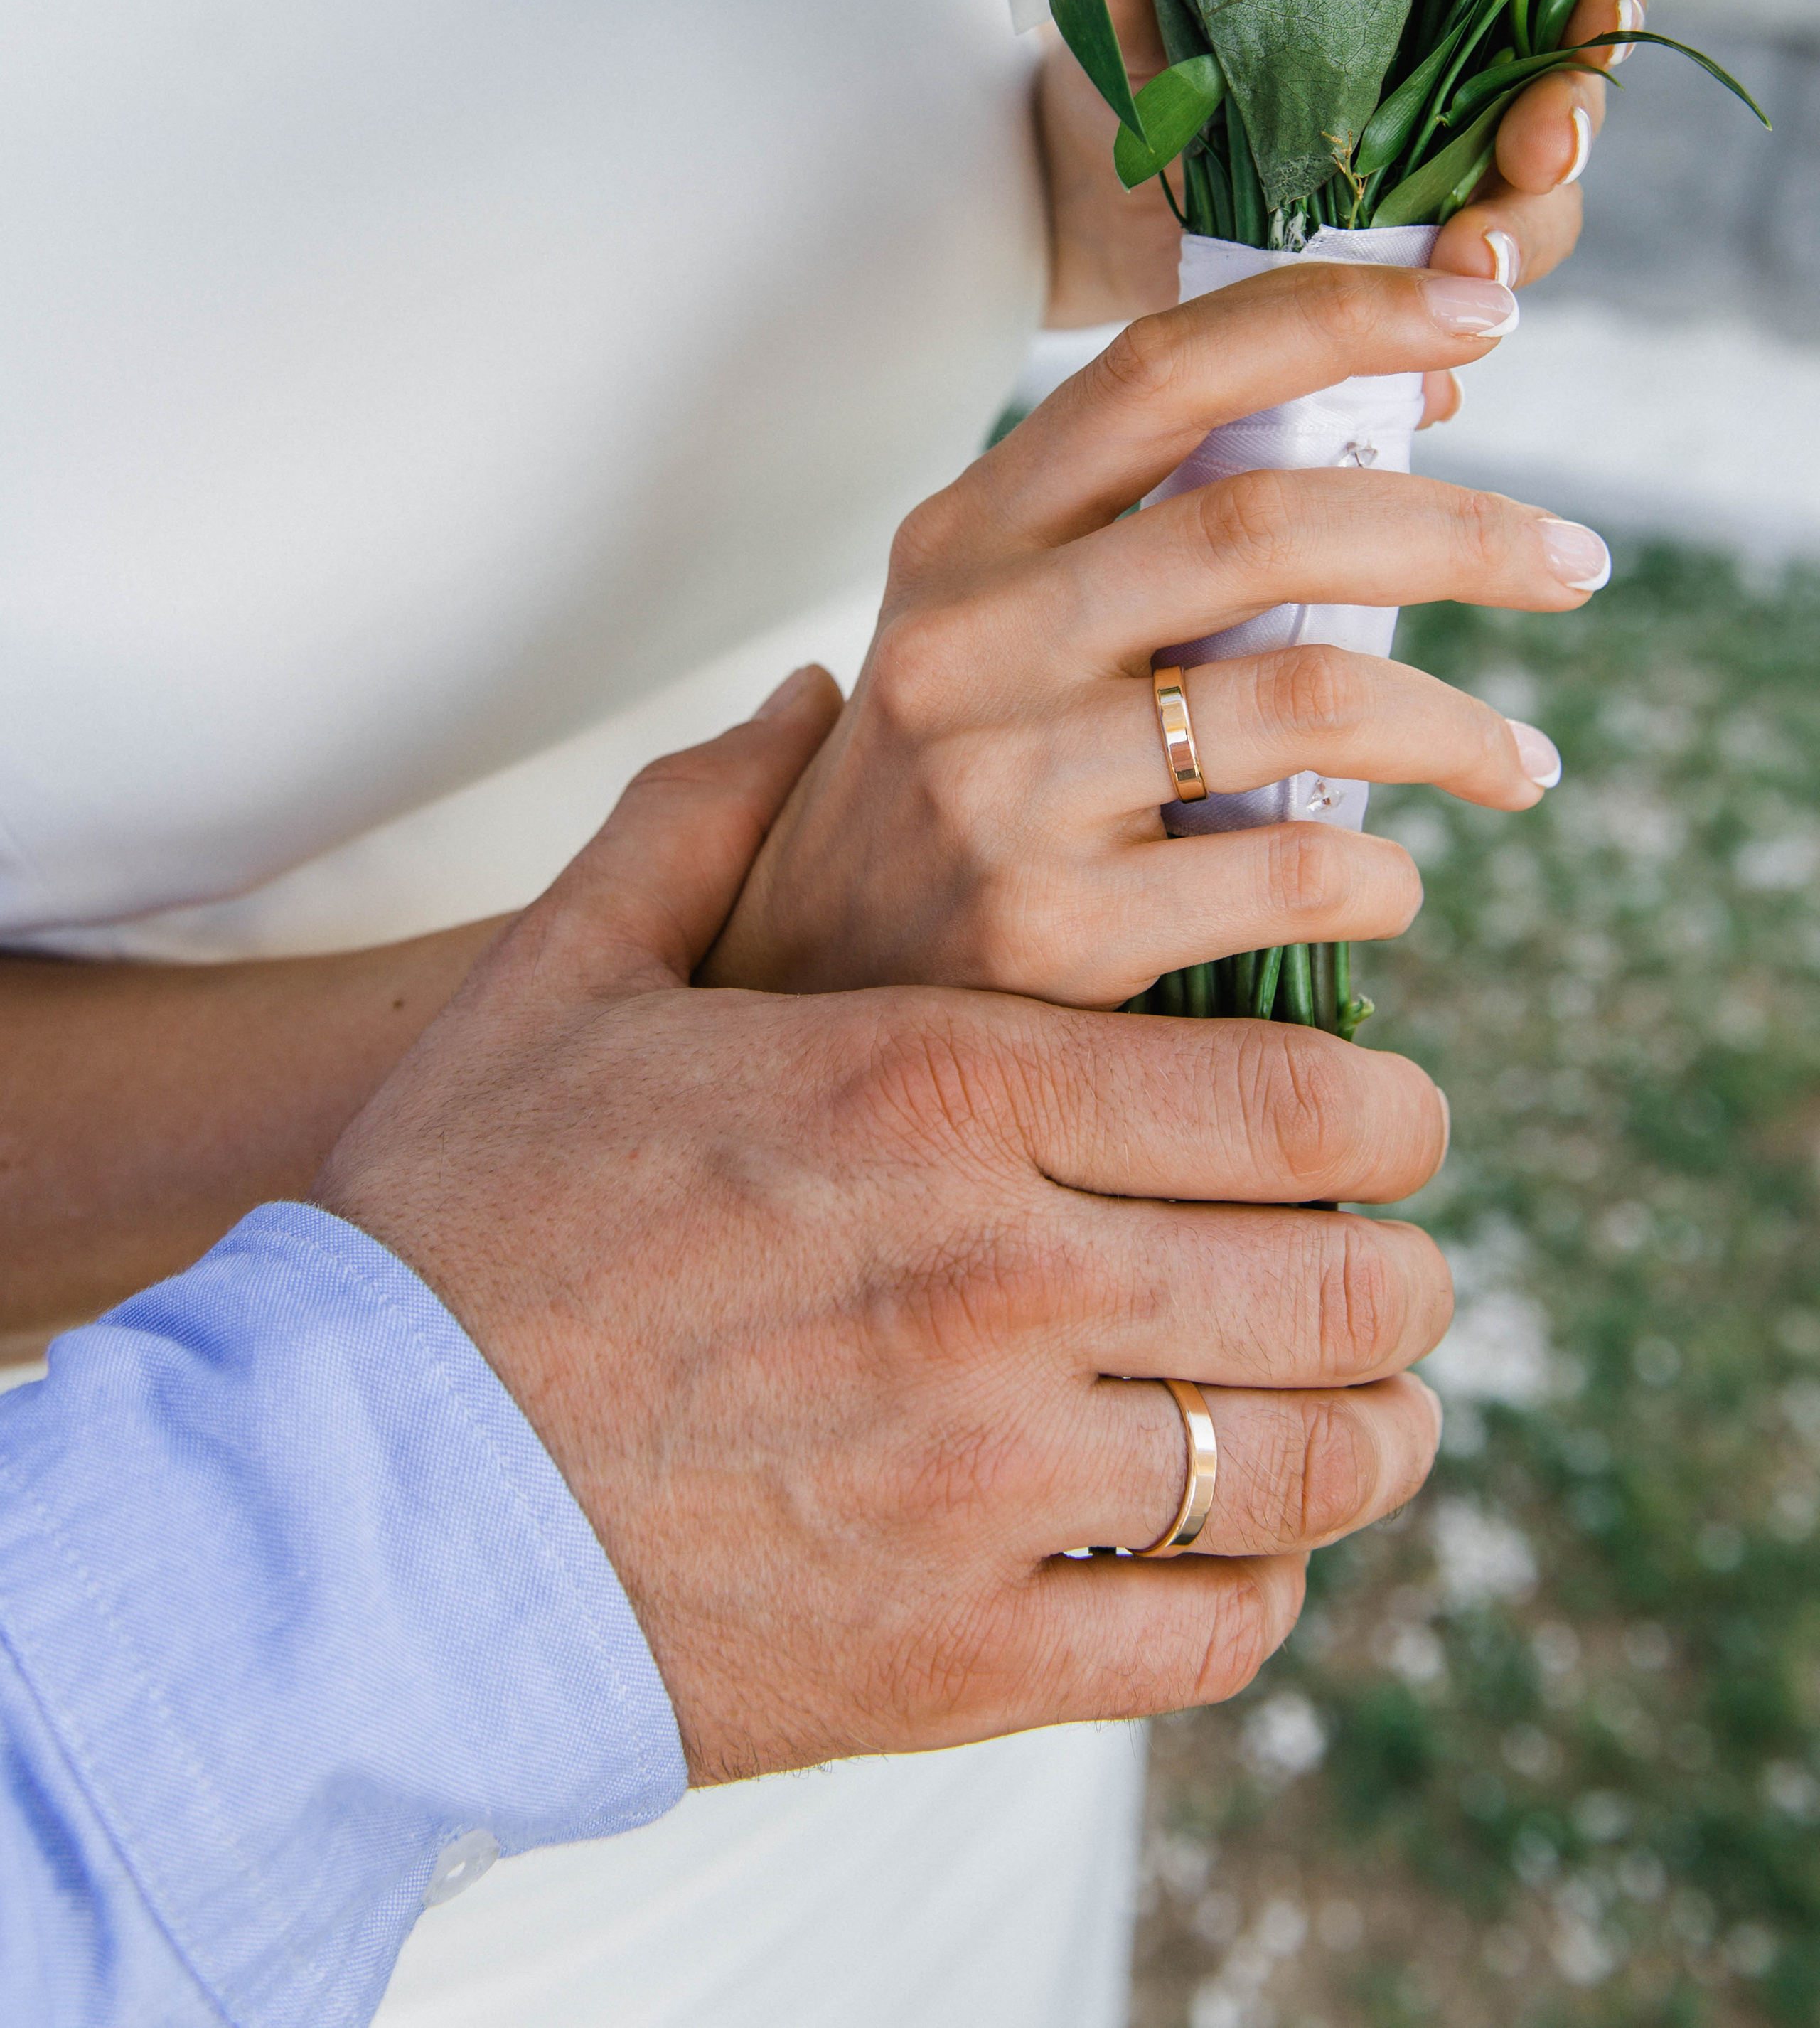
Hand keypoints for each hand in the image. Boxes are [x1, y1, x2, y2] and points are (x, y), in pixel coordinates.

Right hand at [318, 695, 1452, 1783]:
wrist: (332, 1509)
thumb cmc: (456, 1226)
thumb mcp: (567, 978)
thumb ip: (703, 815)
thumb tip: (800, 693)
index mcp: (932, 1089)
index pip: (1298, 1100)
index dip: (1389, 1112)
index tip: (1384, 1118)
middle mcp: (992, 1280)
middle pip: (1344, 1280)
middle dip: (1401, 1268)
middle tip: (1387, 1262)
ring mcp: (982, 1483)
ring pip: (1308, 1464)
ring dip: (1369, 1430)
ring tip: (1361, 1407)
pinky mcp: (954, 1660)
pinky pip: (1208, 1634)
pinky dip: (1256, 1591)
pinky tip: (1228, 1547)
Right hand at [708, 265, 1609, 1004]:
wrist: (793, 991)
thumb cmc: (947, 788)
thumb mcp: (996, 631)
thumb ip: (1156, 534)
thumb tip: (1411, 412)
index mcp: (963, 537)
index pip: (1160, 368)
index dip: (1333, 314)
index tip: (1480, 306)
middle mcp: (968, 639)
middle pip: (1262, 522)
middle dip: (1460, 528)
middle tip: (1577, 560)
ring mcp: (1000, 784)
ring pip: (1309, 699)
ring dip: (1461, 725)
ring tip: (1523, 760)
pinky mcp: (1048, 931)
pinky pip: (1292, 873)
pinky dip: (1383, 874)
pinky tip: (1390, 882)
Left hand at [1036, 0, 1643, 342]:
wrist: (1080, 206)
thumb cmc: (1124, 92)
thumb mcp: (1124, 42)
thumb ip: (1137, 8)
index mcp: (1411, 26)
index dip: (1597, 7)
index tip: (1598, 26)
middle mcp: (1439, 123)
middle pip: (1552, 138)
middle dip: (1549, 166)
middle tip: (1499, 203)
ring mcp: (1417, 224)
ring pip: (1514, 244)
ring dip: (1504, 268)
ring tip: (1464, 279)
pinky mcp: (1379, 316)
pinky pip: (1436, 354)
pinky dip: (1432, 373)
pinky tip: (1415, 390)